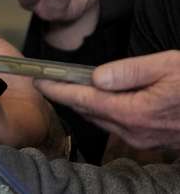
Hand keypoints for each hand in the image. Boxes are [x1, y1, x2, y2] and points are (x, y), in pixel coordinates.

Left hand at [37, 50, 179, 150]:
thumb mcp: (166, 65)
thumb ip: (129, 71)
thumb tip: (96, 77)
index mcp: (135, 111)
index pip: (85, 99)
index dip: (59, 89)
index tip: (38, 79)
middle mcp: (136, 130)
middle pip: (90, 112)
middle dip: (66, 96)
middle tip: (47, 80)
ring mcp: (145, 139)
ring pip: (103, 120)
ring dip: (85, 104)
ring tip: (67, 86)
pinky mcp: (152, 140)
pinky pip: (118, 125)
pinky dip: (104, 111)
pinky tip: (101, 98)